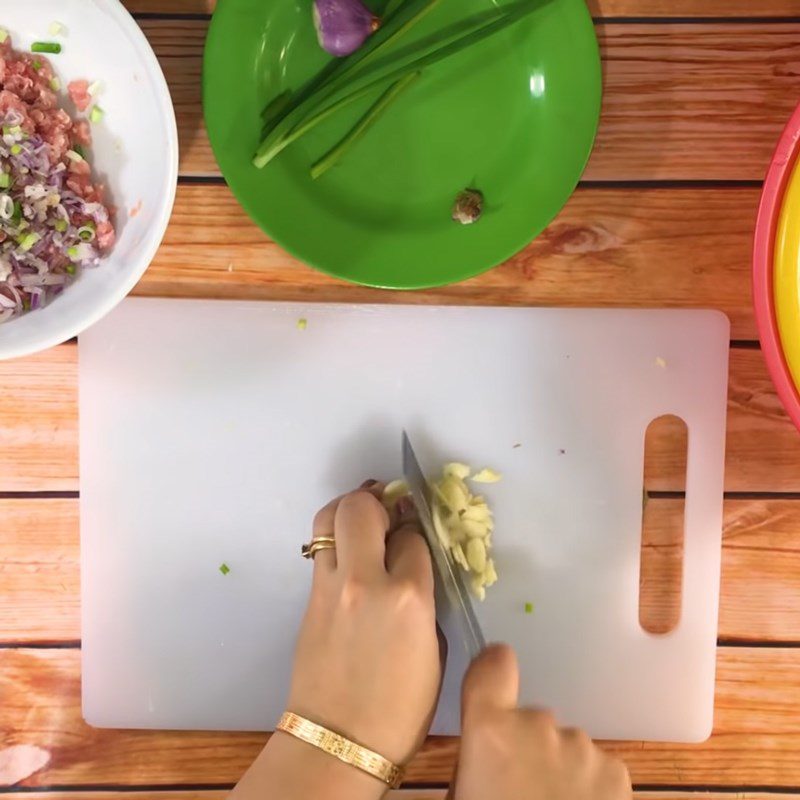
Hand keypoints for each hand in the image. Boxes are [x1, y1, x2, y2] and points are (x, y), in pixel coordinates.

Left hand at [287, 482, 441, 765]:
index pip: (413, 535)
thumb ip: (427, 601)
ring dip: (350, 510)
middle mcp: (365, 580)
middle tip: (390, 511)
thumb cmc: (400, 709)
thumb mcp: (434, 652)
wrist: (339, 741)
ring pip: (329, 517)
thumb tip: (415, 570)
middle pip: (361, 506)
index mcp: (408, 597)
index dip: (418, 531)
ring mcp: (330, 586)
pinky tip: (351, 553)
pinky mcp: (309, 597)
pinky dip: (336, 539)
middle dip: (379, 500)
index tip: (420, 537)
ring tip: (365, 520)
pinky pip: (320, 549)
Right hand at [452, 645, 631, 799]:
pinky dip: (586, 788)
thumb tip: (488, 752)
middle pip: (529, 719)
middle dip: (525, 748)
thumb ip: (477, 763)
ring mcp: (583, 748)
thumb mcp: (462, 799)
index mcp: (491, 731)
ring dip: (557, 770)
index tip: (493, 686)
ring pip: (563, 745)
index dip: (493, 670)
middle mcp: (539, 726)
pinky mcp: (618, 773)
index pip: (494, 664)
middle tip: (519, 793)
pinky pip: (592, 767)